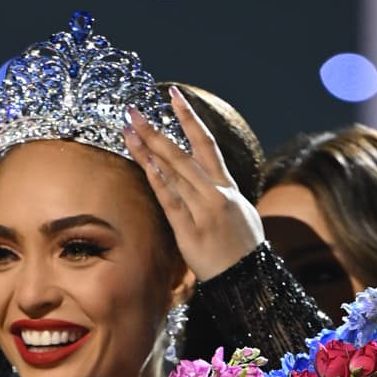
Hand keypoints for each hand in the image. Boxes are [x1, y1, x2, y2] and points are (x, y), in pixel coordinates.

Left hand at [124, 85, 263, 283]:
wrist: (248, 281)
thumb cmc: (242, 250)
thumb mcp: (241, 214)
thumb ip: (223, 194)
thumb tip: (211, 180)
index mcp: (227, 187)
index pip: (206, 143)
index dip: (189, 117)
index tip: (173, 95)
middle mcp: (216, 193)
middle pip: (182, 154)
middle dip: (156, 130)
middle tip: (134, 110)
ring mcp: (204, 211)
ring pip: (173, 173)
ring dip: (149, 149)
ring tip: (128, 130)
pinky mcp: (191, 231)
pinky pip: (172, 201)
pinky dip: (159, 181)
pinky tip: (146, 162)